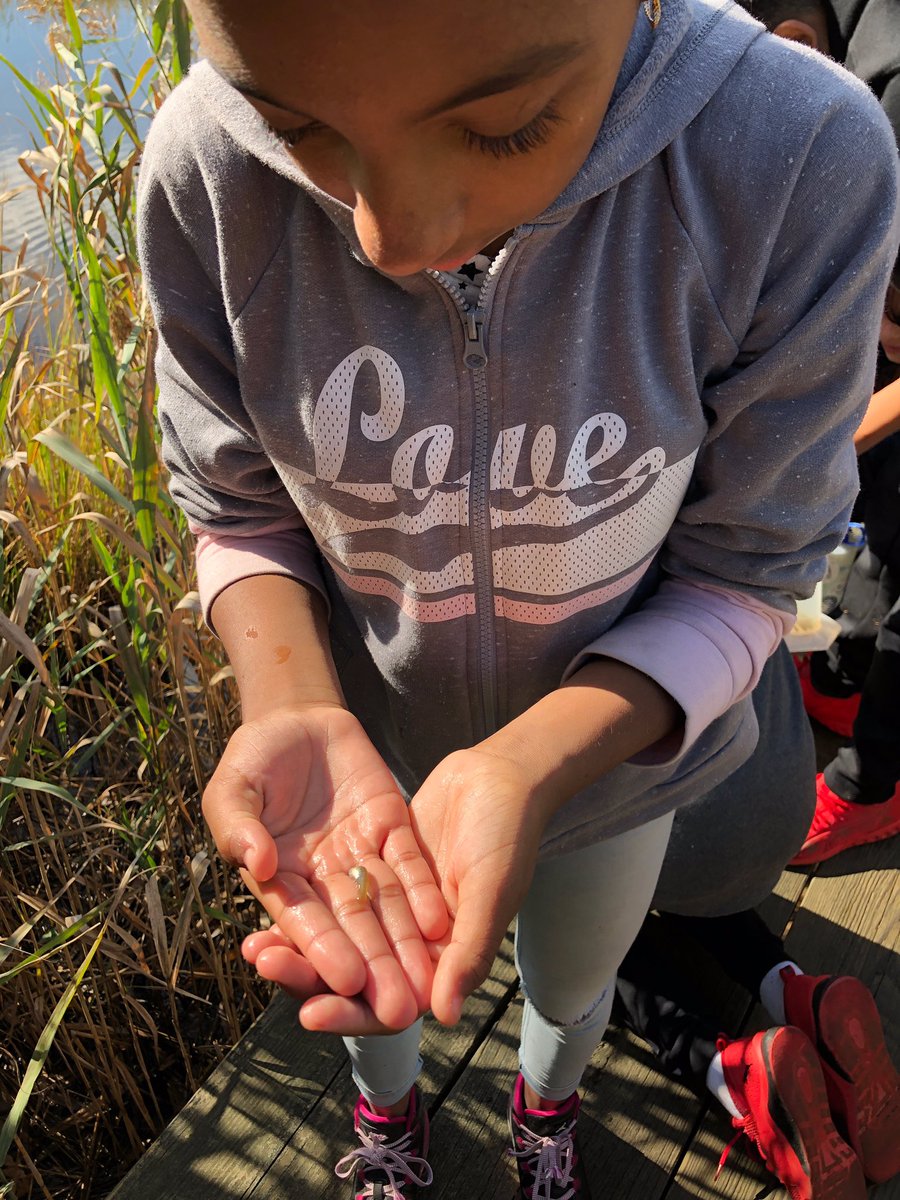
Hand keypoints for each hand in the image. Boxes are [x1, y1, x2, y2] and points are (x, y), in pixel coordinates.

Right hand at [202, 704, 448, 1029]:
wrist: (297, 717)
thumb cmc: (254, 756)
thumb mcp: (233, 787)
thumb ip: (238, 825)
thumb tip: (257, 863)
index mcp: (279, 877)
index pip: (303, 920)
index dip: (323, 950)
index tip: (345, 980)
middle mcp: (323, 877)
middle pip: (352, 927)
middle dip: (375, 967)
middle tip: (398, 1009)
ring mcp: (359, 854)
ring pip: (386, 906)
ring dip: (405, 946)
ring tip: (427, 984)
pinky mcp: (390, 826)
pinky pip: (409, 864)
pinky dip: (424, 893)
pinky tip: (441, 924)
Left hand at [240, 746, 545, 1032]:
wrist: (503, 774)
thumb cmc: (509, 835)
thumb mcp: (492, 891)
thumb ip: (468, 951)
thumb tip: (441, 1014)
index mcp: (444, 959)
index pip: (389, 1004)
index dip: (350, 1013)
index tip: (310, 1012)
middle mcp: (414, 941)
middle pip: (354, 972)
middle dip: (308, 974)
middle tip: (263, 963)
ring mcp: (392, 904)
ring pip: (339, 932)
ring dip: (299, 940)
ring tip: (254, 943)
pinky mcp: (377, 868)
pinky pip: (337, 891)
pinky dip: (309, 898)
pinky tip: (270, 891)